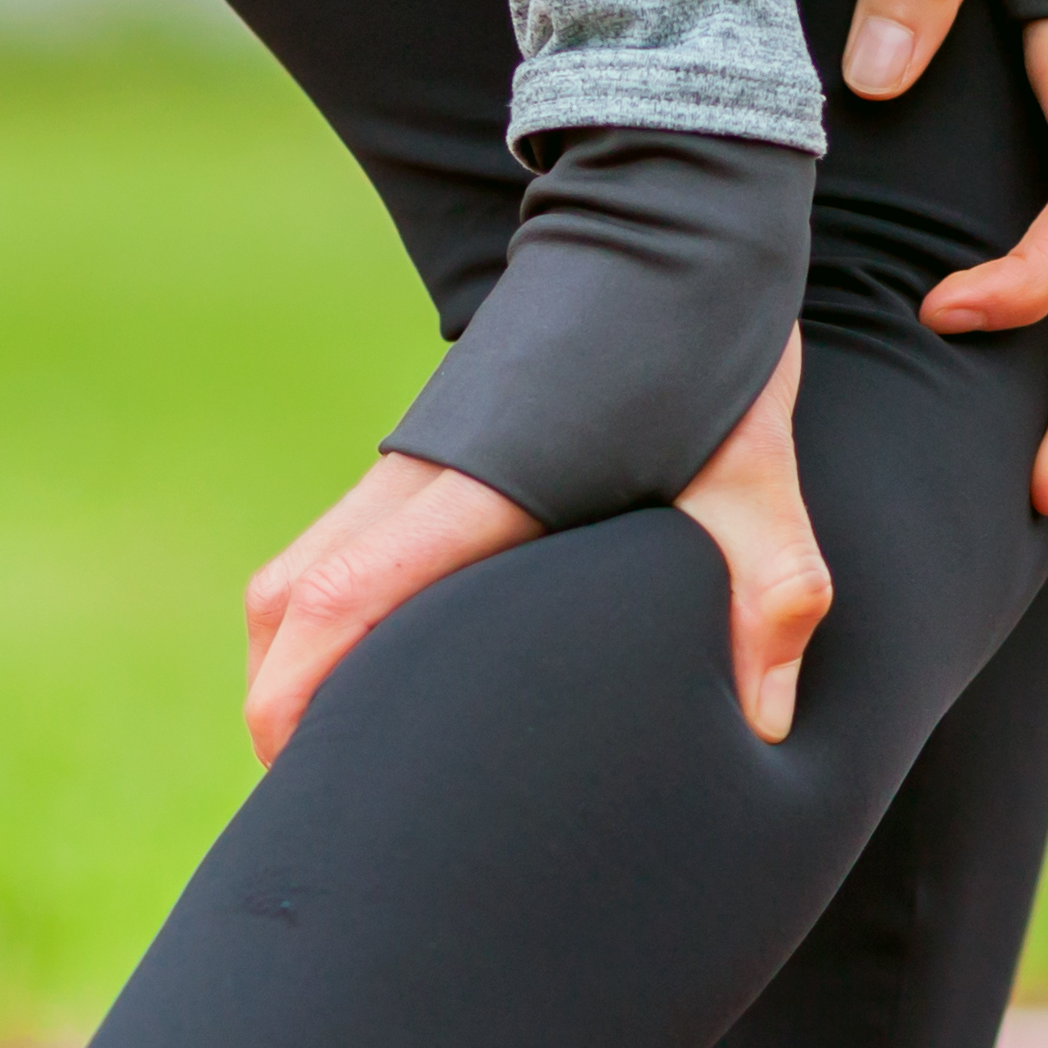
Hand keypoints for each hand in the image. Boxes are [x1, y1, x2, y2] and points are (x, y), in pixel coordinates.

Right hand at [238, 331, 828, 760]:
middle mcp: (421, 473)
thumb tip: (763, 728)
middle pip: (286, 599)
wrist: (674, 231)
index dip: (297, 694)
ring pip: (295, 577)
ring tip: (338, 772)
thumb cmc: (709, 357)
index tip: (290, 780)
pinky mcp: (426, 460)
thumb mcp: (758, 476)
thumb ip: (768, 592)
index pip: (342, 594)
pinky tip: (382, 696)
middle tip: (317, 815)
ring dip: (293, 669)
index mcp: (482, 484)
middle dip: (278, 707)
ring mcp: (412, 462)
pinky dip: (324, 630)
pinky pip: (336, 555)